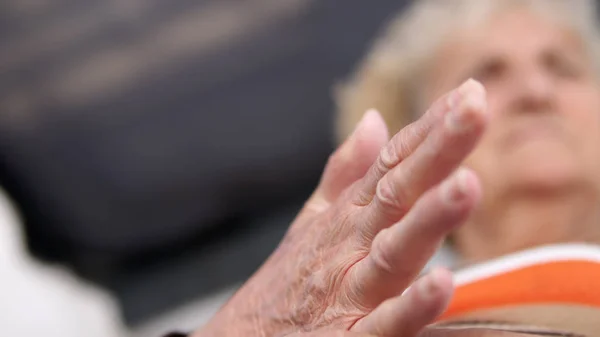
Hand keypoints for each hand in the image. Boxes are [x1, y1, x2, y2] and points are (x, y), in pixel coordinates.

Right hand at [194, 79, 487, 336]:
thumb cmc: (288, 282)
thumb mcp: (312, 220)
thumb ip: (345, 172)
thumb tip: (374, 119)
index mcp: (348, 217)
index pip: (392, 164)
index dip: (430, 130)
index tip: (469, 94)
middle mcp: (350, 246)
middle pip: (397, 193)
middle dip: (437, 152)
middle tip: (474, 109)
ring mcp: (349, 293)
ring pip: (394, 251)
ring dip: (428, 218)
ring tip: (466, 184)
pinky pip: (383, 323)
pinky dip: (410, 305)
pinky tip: (442, 283)